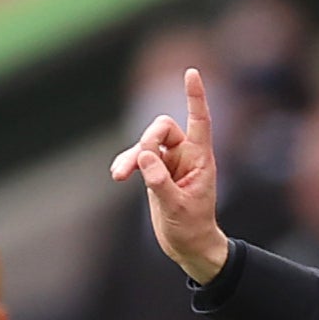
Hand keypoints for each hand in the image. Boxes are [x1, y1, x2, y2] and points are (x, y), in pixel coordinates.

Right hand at [108, 67, 230, 283]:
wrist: (188, 247)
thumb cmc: (192, 229)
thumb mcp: (177, 208)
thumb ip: (160, 182)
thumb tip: (144, 157)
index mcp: (201, 159)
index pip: (199, 121)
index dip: (195, 97)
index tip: (191, 73)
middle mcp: (186, 156)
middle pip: (163, 128)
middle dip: (147, 140)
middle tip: (138, 162)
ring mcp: (169, 163)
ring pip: (146, 144)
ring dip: (131, 156)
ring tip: (118, 175)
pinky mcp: (156, 173)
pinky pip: (138, 159)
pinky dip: (127, 163)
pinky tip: (117, 175)